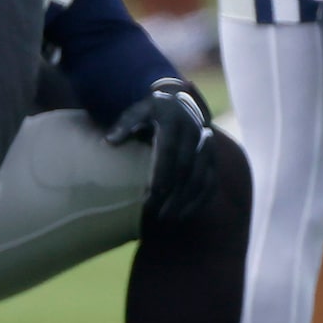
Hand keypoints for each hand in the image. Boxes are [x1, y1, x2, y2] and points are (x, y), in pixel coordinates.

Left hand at [105, 78, 219, 223]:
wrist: (181, 105)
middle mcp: (196, 132)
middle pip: (186, 168)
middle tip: (152, 211)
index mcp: (175, 119)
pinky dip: (199, 201)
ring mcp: (208, 147)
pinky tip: (182, 215)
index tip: (149, 193)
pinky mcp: (213, 160)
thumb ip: (124, 124)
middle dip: (171, 192)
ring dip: (184, 201)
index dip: (161, 173)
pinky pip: (211, 183)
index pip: (170, 150)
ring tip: (165, 217)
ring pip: (201, 178)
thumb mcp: (138, 111)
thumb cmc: (152, 113)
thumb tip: (109, 141)